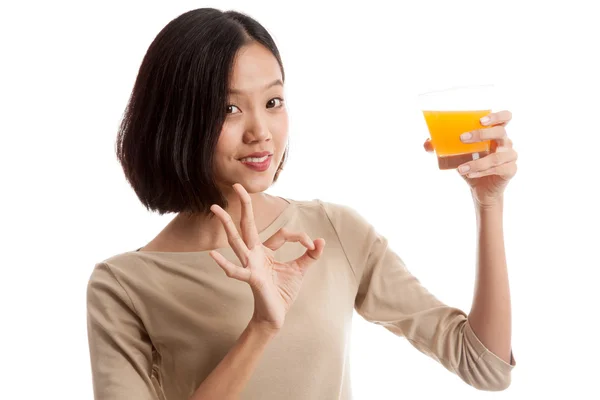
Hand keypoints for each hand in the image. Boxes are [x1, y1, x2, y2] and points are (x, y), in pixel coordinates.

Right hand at [208, 184, 325, 331]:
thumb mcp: (300, 270)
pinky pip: (237, 270)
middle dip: (244, 205)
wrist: (275, 315)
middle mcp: (254, 254)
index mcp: (266, 250)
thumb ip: (310, 255)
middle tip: (236, 185)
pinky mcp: (252, 278)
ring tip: (215, 209)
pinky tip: (214, 255)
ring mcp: (250, 265)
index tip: (313, 246)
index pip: (283, 233)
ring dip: (226, 224)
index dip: (301, 237)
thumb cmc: (282, 292)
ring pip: (236, 241)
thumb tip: (322, 241)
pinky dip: (225, 264)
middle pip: (247, 225)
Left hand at [423, 110, 517, 207]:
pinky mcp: (510, 170)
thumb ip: (443, 147)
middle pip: (500, 132)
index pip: (505, 117)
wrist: (481, 189)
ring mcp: (510, 156)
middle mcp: (505, 142)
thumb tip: (427, 144)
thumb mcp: (456, 155)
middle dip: (480, 134)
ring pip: (497, 156)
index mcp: (495, 133)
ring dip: (477, 162)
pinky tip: (469, 174)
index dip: (497, 116)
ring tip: (460, 169)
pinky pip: (497, 169)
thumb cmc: (471, 165)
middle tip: (462, 138)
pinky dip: (481, 172)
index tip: (481, 120)